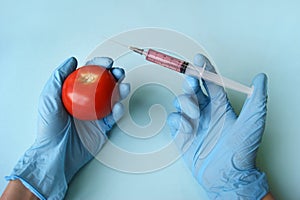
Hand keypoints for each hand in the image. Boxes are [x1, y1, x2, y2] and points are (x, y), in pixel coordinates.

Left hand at [5, 57, 129, 199]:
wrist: (56, 153)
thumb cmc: (49, 127)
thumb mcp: (48, 98)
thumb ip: (58, 78)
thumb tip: (71, 60)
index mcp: (76, 93)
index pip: (90, 74)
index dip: (99, 65)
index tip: (107, 62)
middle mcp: (88, 101)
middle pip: (105, 84)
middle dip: (115, 76)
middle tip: (119, 73)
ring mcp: (97, 114)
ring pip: (113, 98)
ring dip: (121, 91)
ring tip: (124, 87)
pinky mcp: (104, 127)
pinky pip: (114, 117)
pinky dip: (118, 111)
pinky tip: (117, 107)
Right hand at [167, 54, 268, 198]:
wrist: (226, 175)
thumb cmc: (241, 149)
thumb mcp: (253, 122)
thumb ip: (256, 98)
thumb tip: (261, 78)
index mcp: (221, 106)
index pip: (210, 83)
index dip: (205, 70)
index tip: (199, 59)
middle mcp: (206, 111)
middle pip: (192, 89)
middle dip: (190, 81)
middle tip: (192, 81)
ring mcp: (193, 121)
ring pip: (181, 101)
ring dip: (186, 103)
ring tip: (196, 115)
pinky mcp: (181, 133)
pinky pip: (173, 118)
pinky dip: (178, 120)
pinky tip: (188, 128)